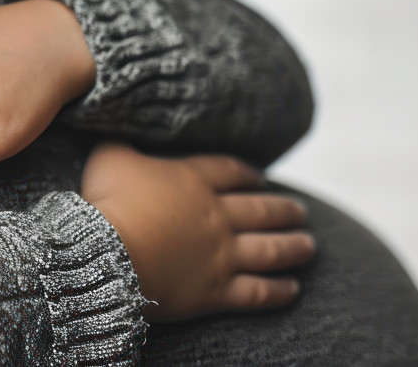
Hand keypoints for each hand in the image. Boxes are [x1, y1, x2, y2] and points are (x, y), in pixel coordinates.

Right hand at [81, 142, 315, 321]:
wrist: (109, 251)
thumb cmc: (108, 200)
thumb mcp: (110, 156)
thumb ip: (122, 142)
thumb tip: (122, 126)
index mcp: (193, 180)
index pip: (230, 172)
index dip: (248, 174)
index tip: (260, 179)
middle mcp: (216, 215)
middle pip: (260, 210)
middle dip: (284, 210)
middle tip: (300, 211)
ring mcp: (221, 255)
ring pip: (269, 249)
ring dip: (293, 246)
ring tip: (309, 245)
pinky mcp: (216, 291)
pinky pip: (257, 292)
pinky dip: (279, 291)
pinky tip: (293, 288)